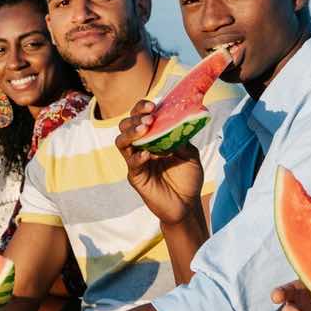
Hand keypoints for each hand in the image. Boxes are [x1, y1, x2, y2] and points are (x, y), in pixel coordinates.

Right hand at [115, 100, 205, 225]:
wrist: (187, 204)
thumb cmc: (188, 178)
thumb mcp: (189, 153)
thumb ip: (180, 138)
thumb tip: (175, 122)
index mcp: (153, 137)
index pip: (140, 117)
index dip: (142, 108)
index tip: (152, 106)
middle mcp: (141, 146)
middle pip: (125, 126)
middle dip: (134, 118)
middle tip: (149, 119)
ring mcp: (136, 162)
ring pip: (121, 142)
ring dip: (131, 133)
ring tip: (145, 130)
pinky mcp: (136, 177)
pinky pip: (131, 164)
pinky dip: (137, 157)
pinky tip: (147, 155)